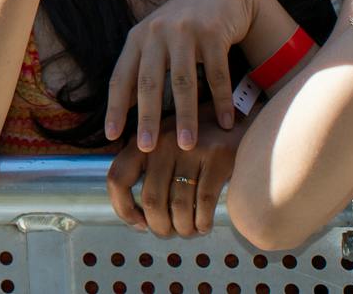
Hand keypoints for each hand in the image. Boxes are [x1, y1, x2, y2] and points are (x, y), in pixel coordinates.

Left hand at [105, 0, 267, 150]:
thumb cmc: (183, 26)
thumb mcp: (155, 41)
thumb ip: (141, 69)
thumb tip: (123, 108)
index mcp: (138, 38)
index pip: (121, 77)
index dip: (115, 107)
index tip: (111, 137)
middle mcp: (157, 33)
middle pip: (149, 82)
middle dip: (147, 118)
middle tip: (147, 148)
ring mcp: (185, 31)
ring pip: (183, 81)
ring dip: (186, 116)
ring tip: (188, 145)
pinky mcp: (213, 32)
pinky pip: (217, 74)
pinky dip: (221, 101)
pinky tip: (225, 123)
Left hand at [106, 116, 242, 238]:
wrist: (234, 119)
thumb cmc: (193, 139)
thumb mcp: (162, 144)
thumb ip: (146, 169)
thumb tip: (137, 214)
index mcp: (143, 142)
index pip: (118, 177)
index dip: (122, 207)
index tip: (137, 223)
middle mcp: (162, 144)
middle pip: (151, 199)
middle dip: (159, 225)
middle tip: (168, 233)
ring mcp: (191, 150)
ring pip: (179, 205)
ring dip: (183, 227)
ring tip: (188, 231)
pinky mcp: (218, 158)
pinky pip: (204, 201)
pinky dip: (202, 221)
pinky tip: (203, 226)